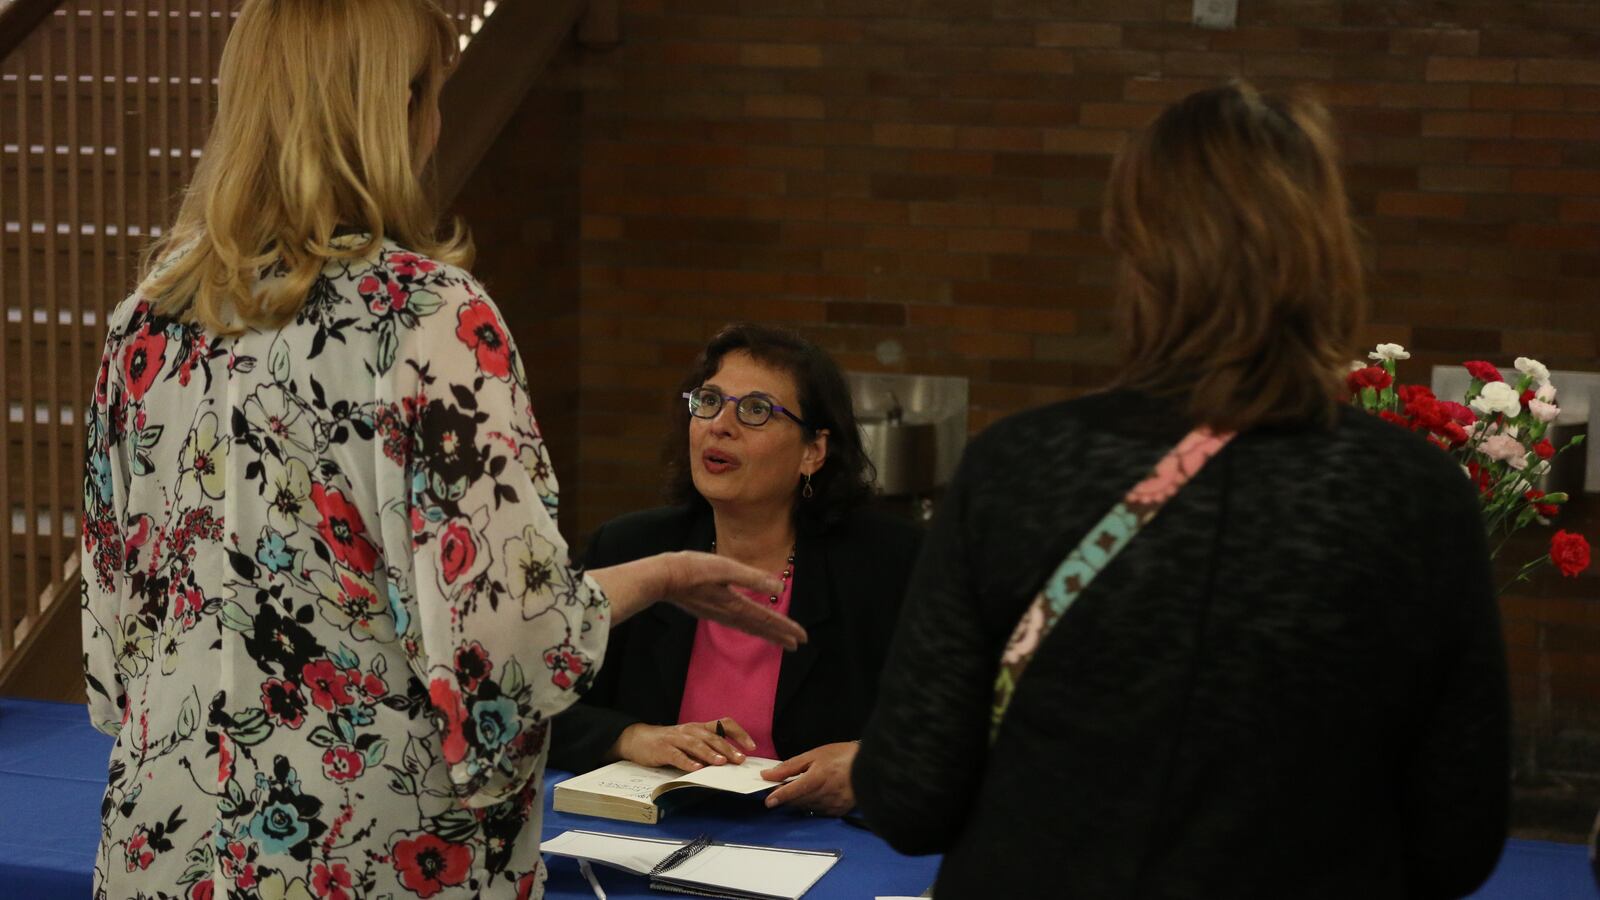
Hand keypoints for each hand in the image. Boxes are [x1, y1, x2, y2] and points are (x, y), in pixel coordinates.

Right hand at [588, 551, 806, 648]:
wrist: (662, 577)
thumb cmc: (693, 569)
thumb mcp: (726, 568)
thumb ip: (753, 578)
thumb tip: (781, 587)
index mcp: (736, 604)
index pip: (767, 619)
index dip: (786, 628)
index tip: (801, 638)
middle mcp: (728, 613)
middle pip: (759, 628)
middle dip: (779, 635)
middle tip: (796, 645)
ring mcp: (717, 613)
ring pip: (748, 627)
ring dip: (765, 633)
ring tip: (778, 639)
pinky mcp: (707, 609)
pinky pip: (736, 622)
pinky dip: (748, 626)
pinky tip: (746, 624)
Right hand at [615, 718, 758, 770]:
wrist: (638, 739)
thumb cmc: (669, 743)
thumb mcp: (690, 741)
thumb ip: (707, 749)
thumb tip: (730, 763)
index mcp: (700, 728)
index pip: (724, 724)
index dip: (739, 734)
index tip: (752, 747)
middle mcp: (690, 730)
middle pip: (712, 736)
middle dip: (727, 748)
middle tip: (740, 759)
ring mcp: (676, 739)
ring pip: (696, 744)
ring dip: (710, 753)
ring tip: (721, 762)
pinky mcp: (663, 749)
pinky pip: (677, 755)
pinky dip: (687, 762)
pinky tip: (696, 769)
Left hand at [761, 742, 858, 816]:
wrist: (869, 766)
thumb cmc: (842, 756)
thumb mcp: (814, 755)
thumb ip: (790, 766)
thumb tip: (769, 774)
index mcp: (816, 779)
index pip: (791, 792)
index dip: (778, 796)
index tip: (768, 801)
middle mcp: (823, 795)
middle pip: (797, 801)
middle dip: (787, 796)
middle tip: (782, 788)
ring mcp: (832, 805)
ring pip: (807, 807)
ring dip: (800, 800)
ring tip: (804, 788)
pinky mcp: (838, 811)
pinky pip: (819, 811)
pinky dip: (813, 804)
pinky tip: (817, 794)